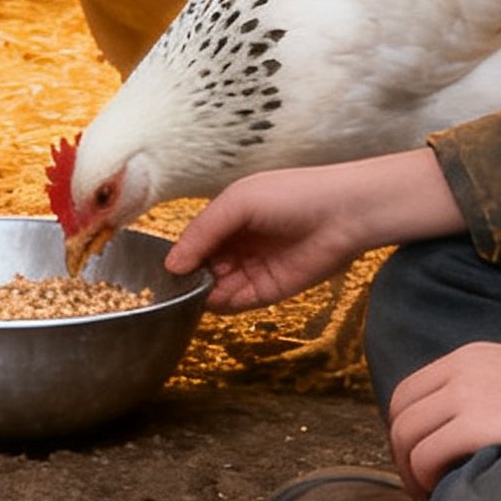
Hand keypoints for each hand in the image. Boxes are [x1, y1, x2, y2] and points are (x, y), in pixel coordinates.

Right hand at [168, 150, 461, 314]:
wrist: (344, 215)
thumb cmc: (290, 196)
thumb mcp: (237, 203)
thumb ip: (202, 232)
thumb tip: (171, 265)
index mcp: (228, 216)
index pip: (193, 241)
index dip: (177, 255)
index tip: (156, 271)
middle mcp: (237, 243)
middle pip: (201, 267)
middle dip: (187, 278)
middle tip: (169, 290)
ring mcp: (252, 268)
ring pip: (216, 287)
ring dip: (202, 293)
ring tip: (189, 295)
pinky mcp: (269, 291)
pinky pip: (237, 302)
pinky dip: (222, 304)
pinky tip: (213, 299)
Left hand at [386, 343, 500, 500]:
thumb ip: (489, 399)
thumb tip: (467, 440)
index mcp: (469, 357)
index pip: (409, 394)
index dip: (407, 433)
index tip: (421, 467)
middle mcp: (460, 369)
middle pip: (400, 416)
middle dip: (402, 458)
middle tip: (422, 493)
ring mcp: (465, 394)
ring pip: (406, 439)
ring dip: (411, 477)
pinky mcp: (474, 423)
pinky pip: (424, 457)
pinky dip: (425, 484)